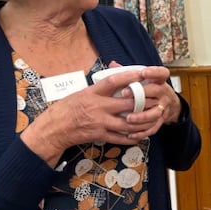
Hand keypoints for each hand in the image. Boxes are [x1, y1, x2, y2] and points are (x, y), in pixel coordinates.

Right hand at [20, 64, 180, 166]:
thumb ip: (98, 88)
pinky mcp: (100, 136)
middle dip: (144, 101)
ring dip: (143, 121)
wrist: (53, 129)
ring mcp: (100, 123)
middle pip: (126, 103)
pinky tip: (141, 134)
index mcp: (92, 93)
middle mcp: (98, 107)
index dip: (130, 76)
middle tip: (157, 98)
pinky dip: (132, 137)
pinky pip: (120, 138)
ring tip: (154, 117)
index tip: (143, 72)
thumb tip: (114, 78)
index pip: (114, 81)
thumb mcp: (80, 92)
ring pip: (127, 123)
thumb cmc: (65, 108)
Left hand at [118, 64, 182, 139]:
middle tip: (124, 94)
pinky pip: (153, 128)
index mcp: (159, 81)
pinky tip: (130, 134)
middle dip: (140, 93)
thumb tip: (112, 64)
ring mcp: (163, 108)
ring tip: (128, 118)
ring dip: (141, 116)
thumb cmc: (151, 90)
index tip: (143, 72)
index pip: (161, 73)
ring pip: (154, 112)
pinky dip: (142, 132)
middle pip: (155, 91)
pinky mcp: (160, 121)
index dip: (154, 72)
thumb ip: (130, 73)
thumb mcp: (146, 80)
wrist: (169, 105)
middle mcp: (163, 94)